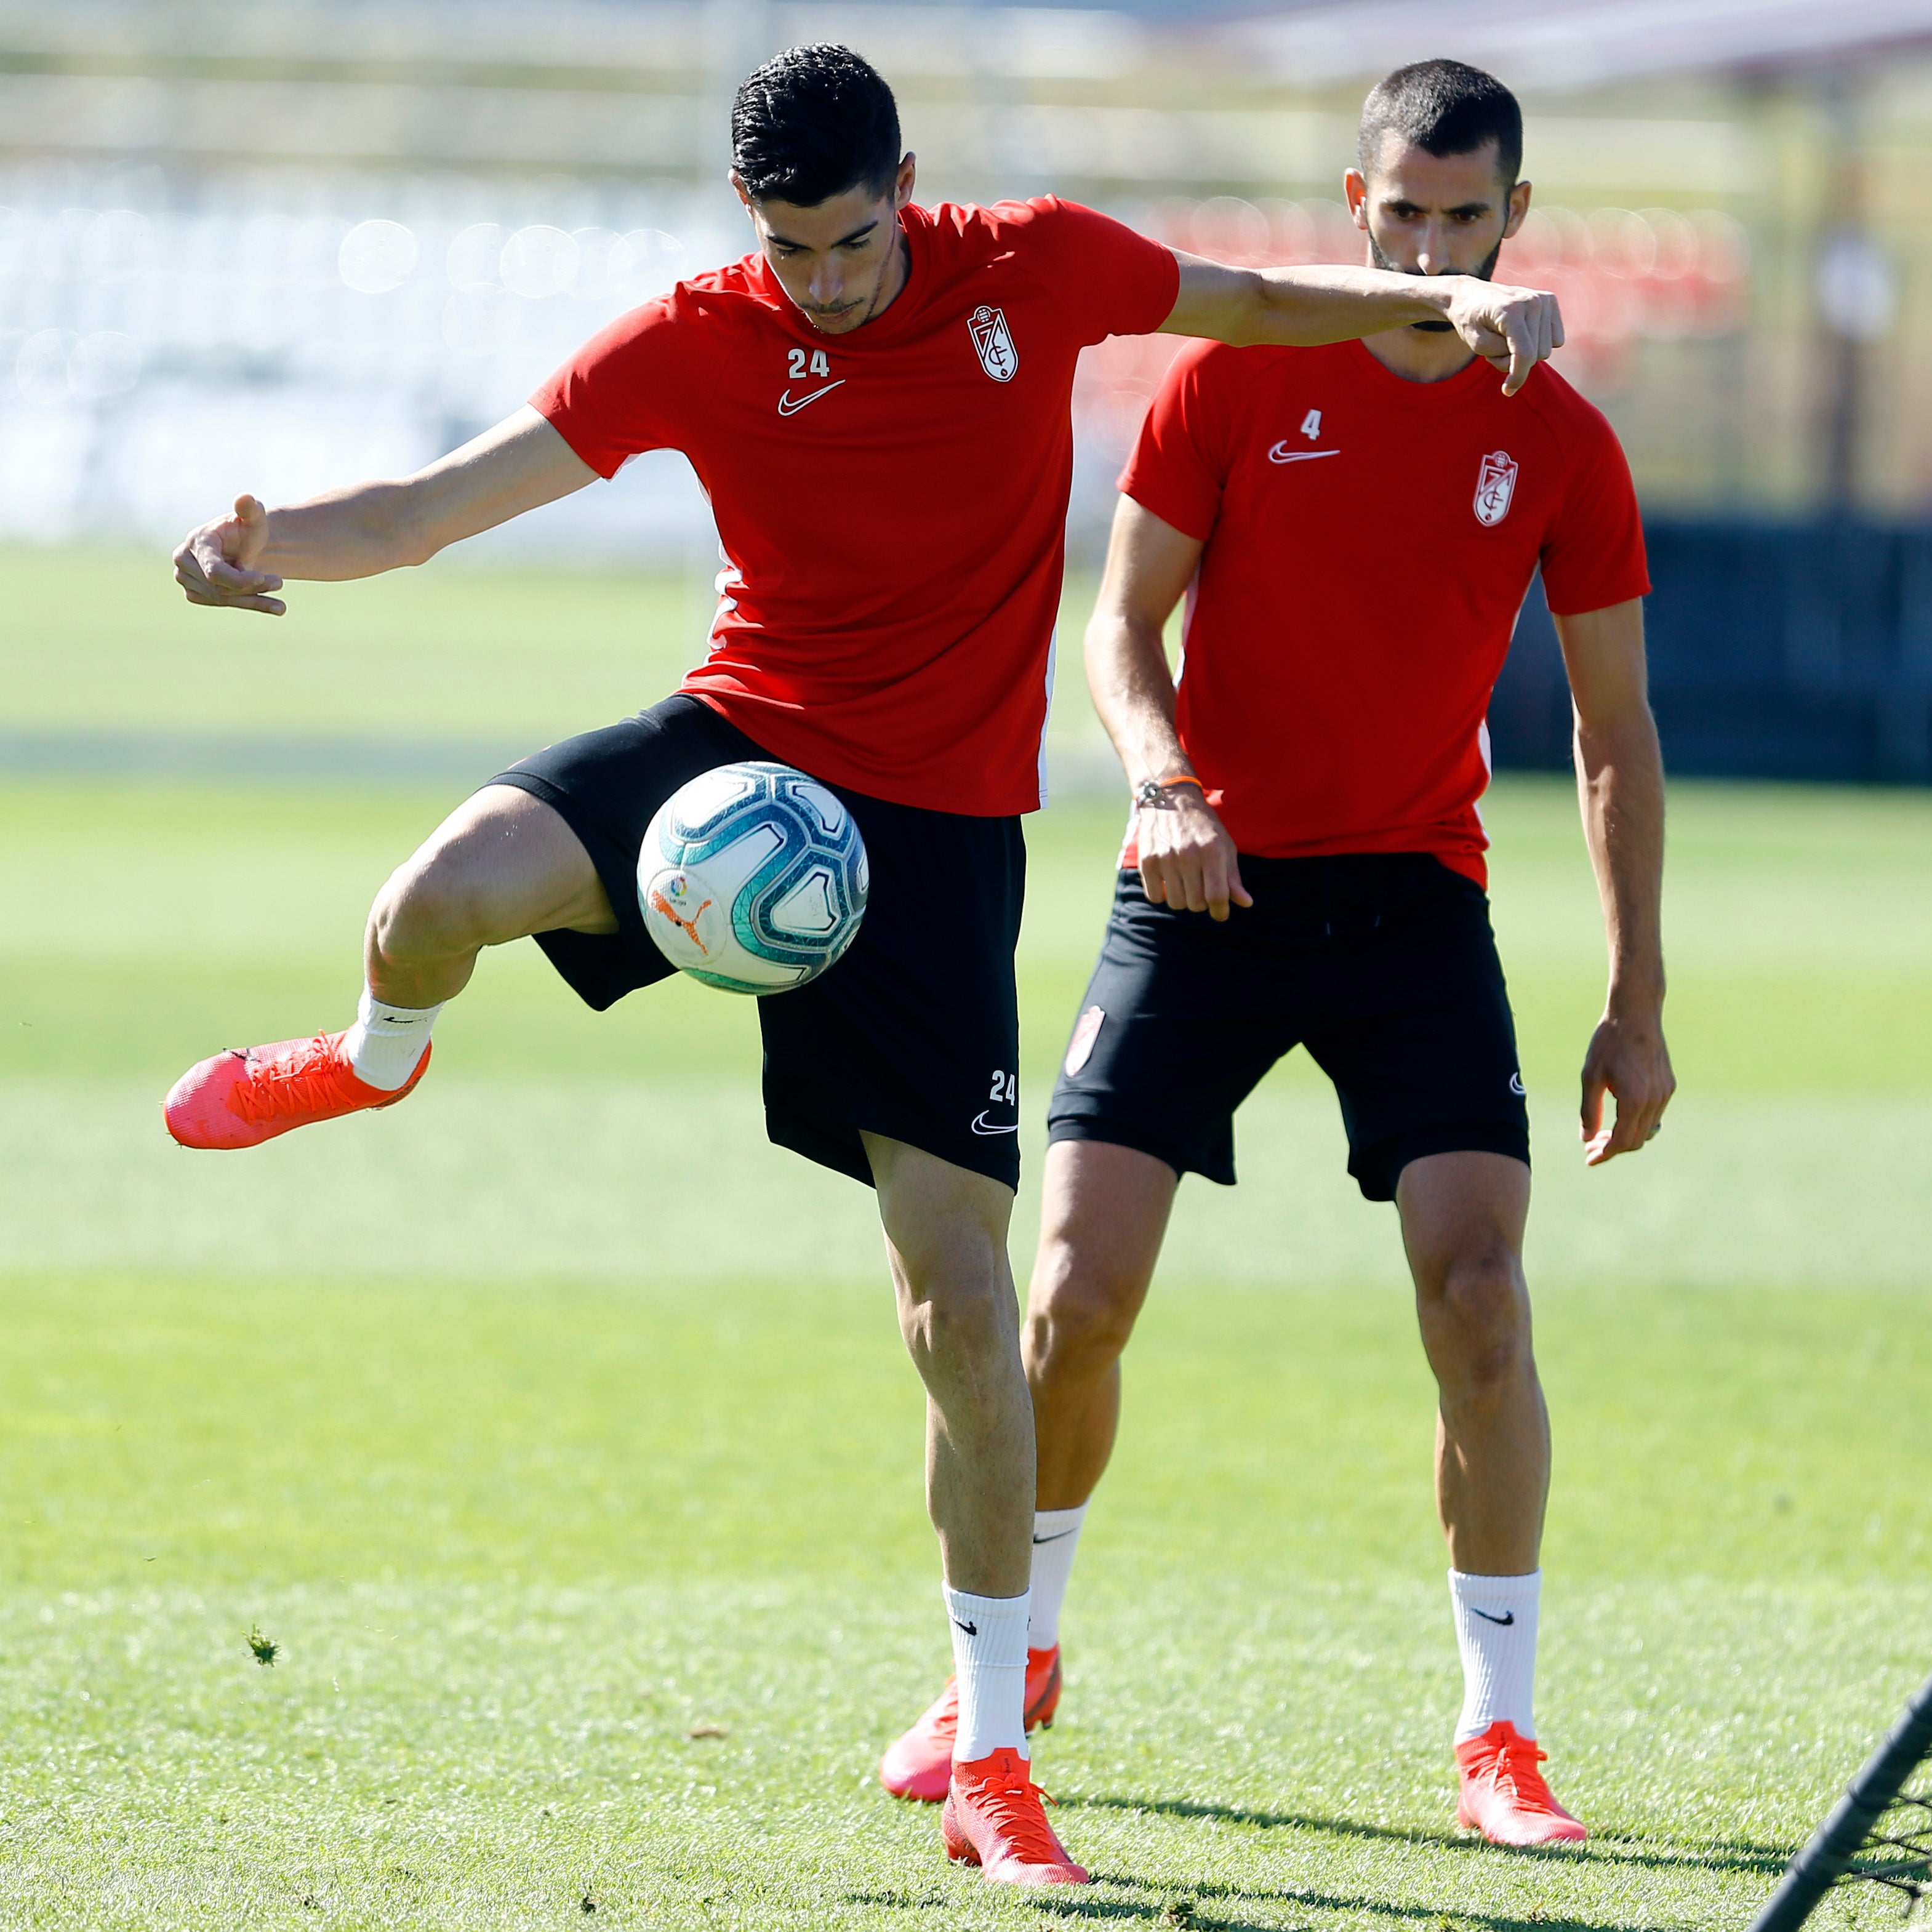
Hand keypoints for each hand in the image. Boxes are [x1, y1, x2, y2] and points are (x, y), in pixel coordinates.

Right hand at [173, 494, 286, 613]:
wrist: (244, 546)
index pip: (214, 571)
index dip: (239, 580)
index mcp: (196, 541)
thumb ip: (251, 509)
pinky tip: (275, 606)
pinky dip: (251, 605)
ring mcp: (186, 579)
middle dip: (252, 587)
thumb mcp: (254, 518)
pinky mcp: (195, 593)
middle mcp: (184, 560)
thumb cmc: (248, 529)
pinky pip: (223, 604)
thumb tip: (245, 498)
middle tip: (279, 582)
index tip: (263, 577)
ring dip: (254, 598)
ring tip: (279, 597)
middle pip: (220, 587)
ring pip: (223, 598)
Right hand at [1138, 790, 1251, 920]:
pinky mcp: (1147, 861)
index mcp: (1212, 851)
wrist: (1170, 799)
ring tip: (1184, 883)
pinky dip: (1163, 894)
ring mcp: (1166, 858)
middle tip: (1200, 889)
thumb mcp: (1224, 846)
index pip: (1217, 896)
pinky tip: (1168, 881)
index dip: (1220, 911)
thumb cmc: (1203, 826)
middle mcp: (1188, 855)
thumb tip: (1246, 904)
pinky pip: (1155, 897)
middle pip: (1196, 904)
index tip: (1220, 913)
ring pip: (1176, 903)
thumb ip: (1233, 877)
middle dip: (1202, 903)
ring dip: (1183, 899)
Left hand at [1437, 279, 1564, 395]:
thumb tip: (1528, 360)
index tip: (1508, 391)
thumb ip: (1501, 357)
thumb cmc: (1471, 321)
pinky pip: (1554, 340)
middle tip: (1494, 347)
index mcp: (1511, 311)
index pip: (1524, 353)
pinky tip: (1521, 332)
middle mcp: (1532, 302)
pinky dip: (1536, 343)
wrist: (1471, 295)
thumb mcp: (1477, 344)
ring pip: (1545, 350)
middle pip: (1535, 355)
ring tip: (1505, 338)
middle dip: (1513, 360)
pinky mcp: (1550, 301)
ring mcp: (1543, 299)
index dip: (1518, 376)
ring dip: (1524, 352)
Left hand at [1579, 1005, 1674, 1164]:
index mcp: (1634, 1099)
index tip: (1589, 1159)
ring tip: (1602, 1134)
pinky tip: (1620, 1118)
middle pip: (1636, 1140)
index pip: (1621, 1140)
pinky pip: (1654, 1115)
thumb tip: (1587, 1138)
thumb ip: (1589, 1110)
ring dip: (1626, 1136)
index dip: (1605, 1153)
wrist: (1636, 1015)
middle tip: (1590, 1147)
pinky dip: (1637, 1123)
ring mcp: (1665, 1093)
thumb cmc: (1608, 1042)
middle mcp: (1655, 1100)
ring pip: (1647, 1130)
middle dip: (1612, 1148)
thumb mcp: (1590, 1076)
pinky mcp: (1669, 1086)